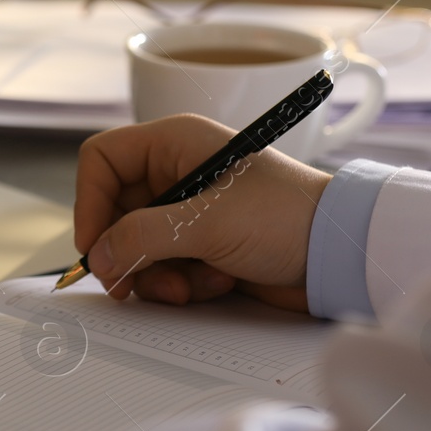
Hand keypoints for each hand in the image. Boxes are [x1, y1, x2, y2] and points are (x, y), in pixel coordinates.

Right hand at [75, 114, 331, 311]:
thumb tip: (98, 255)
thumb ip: (142, 237)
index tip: (95, 244)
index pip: (102, 160)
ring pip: (135, 246)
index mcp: (175, 143)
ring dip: (156, 274)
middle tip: (131, 283)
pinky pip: (163, 267)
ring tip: (189, 286)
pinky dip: (181, 283)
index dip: (89, 201)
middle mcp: (177, 172)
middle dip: (126, 252)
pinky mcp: (201, 246)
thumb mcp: (207, 223)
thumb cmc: (288, 217)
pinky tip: (216, 283)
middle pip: (114, 212)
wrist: (342, 255)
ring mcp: (189, 212)